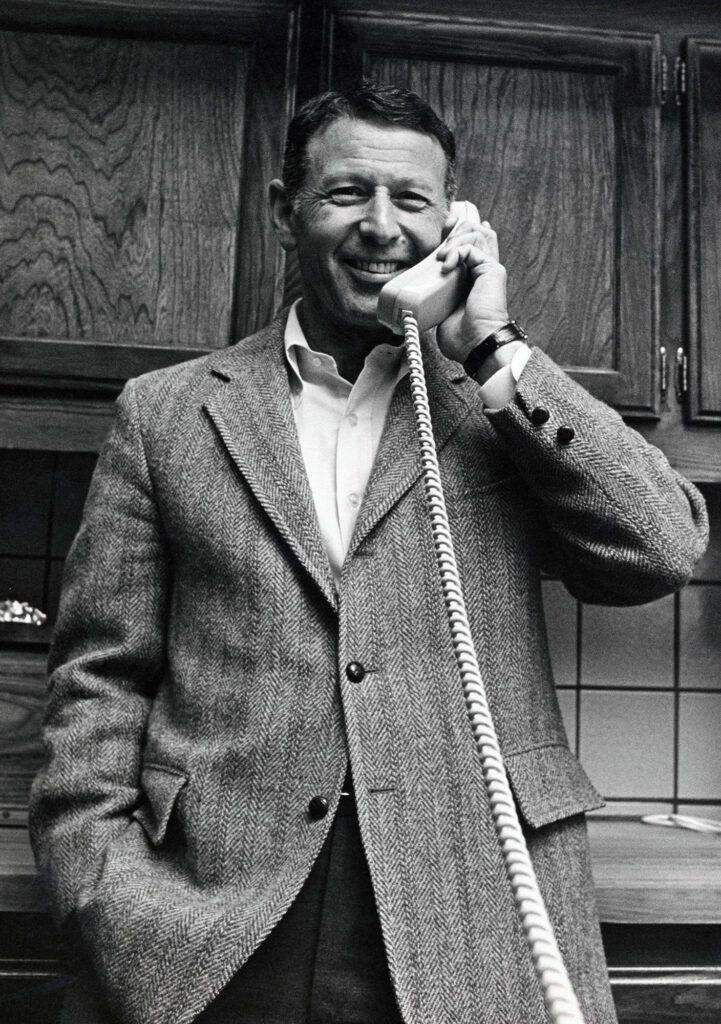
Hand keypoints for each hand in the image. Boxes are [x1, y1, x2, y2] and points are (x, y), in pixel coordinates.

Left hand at [435, 216, 508, 363]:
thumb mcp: (441, 312)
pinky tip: (445, 265)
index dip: (457, 234)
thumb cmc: (462, 339)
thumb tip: (415, 302)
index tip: (444, 230)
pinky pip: (472, 247)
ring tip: (441, 256)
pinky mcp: (491, 270)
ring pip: (478, 234)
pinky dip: (456, 251)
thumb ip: (435, 300)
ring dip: (455, 238)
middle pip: (478, 233)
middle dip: (458, 227)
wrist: (476, 345)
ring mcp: (489, 269)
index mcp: (473, 280)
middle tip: (444, 231)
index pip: (470, 246)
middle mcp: (484, 271)